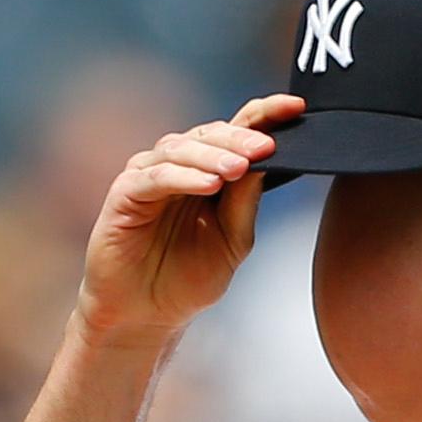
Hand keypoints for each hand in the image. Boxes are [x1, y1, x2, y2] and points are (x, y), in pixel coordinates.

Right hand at [73, 92, 304, 346]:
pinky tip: (208, 185)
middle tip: (267, 146)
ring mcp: (149, 175)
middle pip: (210, 134)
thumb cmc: (187, 278)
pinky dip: (183, 177)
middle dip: (241, 138)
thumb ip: (245, 203)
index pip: (237, 132)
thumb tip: (267, 162)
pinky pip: (155, 177)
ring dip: (213, 156)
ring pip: (181, 149)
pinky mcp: (125, 193)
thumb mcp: (232, 240)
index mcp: (208, 170)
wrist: (145, 314)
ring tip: (239, 168)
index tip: (297, 107)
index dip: (265, 114)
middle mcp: (178, 165)